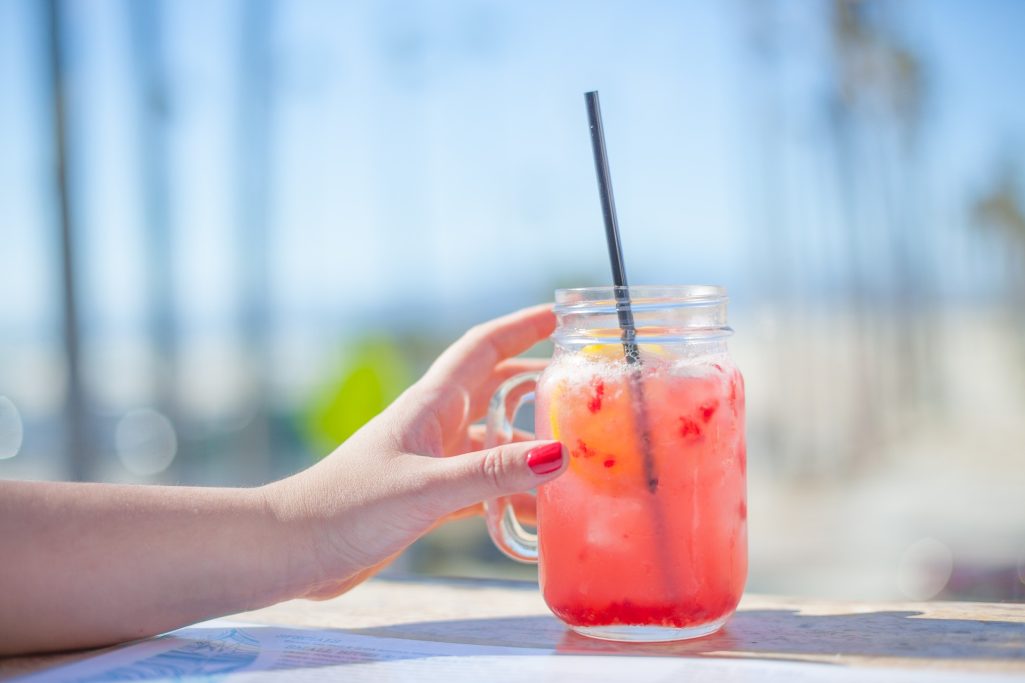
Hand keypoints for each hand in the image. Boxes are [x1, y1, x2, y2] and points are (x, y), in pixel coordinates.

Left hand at [265, 304, 565, 598]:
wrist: (294, 550)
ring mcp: (431, 463)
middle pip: (496, 391)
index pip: (482, 348)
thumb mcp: (426, 488)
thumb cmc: (348, 507)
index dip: (520, 327)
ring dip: (529, 449)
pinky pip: (482, 488)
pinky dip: (509, 495)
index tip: (560, 316)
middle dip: (537, 385)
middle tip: (584, 389)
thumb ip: (492, 473)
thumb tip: (559, 454)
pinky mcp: (426, 499)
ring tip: (577, 459)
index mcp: (430, 406)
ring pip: (493, 444)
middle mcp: (434, 427)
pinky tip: (536, 513)